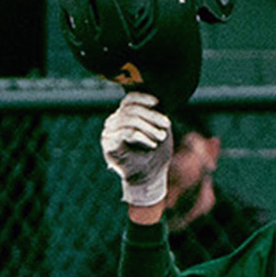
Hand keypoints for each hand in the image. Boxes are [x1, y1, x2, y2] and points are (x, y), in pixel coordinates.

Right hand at [100, 92, 174, 206]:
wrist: (149, 178)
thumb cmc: (155, 153)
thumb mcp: (159, 129)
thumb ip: (155, 114)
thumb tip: (156, 99)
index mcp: (124, 117)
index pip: (129, 100)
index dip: (143, 97)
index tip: (157, 102)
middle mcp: (113, 123)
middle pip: (130, 109)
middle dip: (151, 115)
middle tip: (166, 124)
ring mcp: (109, 134)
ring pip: (129, 119)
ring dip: (149, 127)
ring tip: (161, 136)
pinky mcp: (109, 146)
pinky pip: (126, 133)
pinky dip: (142, 137)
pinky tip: (152, 144)